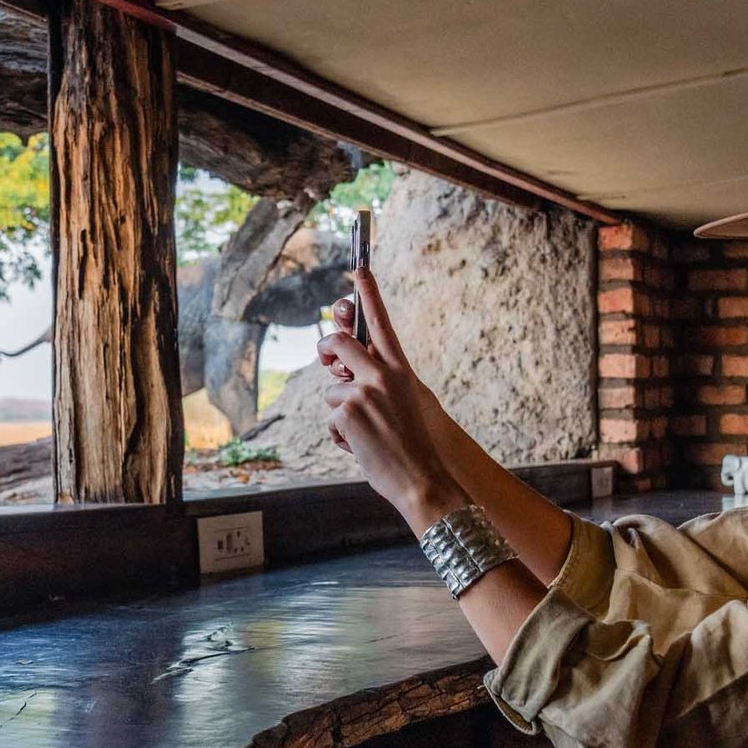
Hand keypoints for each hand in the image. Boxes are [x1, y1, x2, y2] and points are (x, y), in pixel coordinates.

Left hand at [317, 269, 462, 529]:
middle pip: (340, 343)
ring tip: (365, 433)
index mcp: (401, 371)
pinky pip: (331, 418)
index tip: (359, 269)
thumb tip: (347, 369)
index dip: (369, 294)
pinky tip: (360, 447)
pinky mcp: (345, 413)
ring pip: (332, 389)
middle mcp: (381, 376)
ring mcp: (362, 392)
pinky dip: (340, 435)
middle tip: (326, 358)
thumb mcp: (404, 403)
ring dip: (340, 411)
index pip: (382, 324)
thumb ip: (381, 382)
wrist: (421, 478)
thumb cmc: (413, 445)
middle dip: (327, 348)